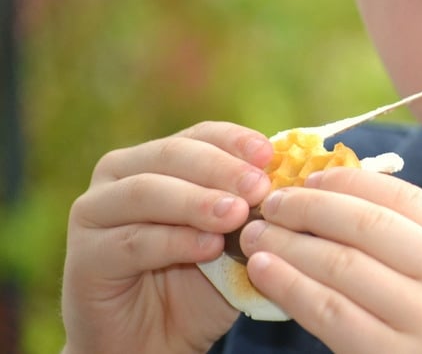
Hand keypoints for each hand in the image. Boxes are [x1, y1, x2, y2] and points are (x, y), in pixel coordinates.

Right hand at [61, 122, 271, 353]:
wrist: (157, 341)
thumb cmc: (199, 283)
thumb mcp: (233, 240)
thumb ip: (250, 208)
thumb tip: (290, 178)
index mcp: (157, 160)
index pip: (198, 135)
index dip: (233, 140)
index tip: (268, 154)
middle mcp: (120, 175)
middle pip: (172, 155)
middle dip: (220, 169)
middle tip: (258, 187)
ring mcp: (95, 211)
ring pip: (147, 192)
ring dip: (197, 201)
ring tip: (237, 214)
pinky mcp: (85, 255)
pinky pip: (133, 241)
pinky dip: (175, 241)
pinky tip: (210, 247)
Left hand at [240, 168, 421, 353]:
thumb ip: (416, 243)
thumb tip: (335, 196)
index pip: (405, 198)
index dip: (349, 182)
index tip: (311, 178)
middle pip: (369, 223)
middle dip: (310, 206)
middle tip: (273, 202)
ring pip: (342, 264)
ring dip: (289, 243)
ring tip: (257, 234)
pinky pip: (330, 312)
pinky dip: (290, 285)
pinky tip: (264, 271)